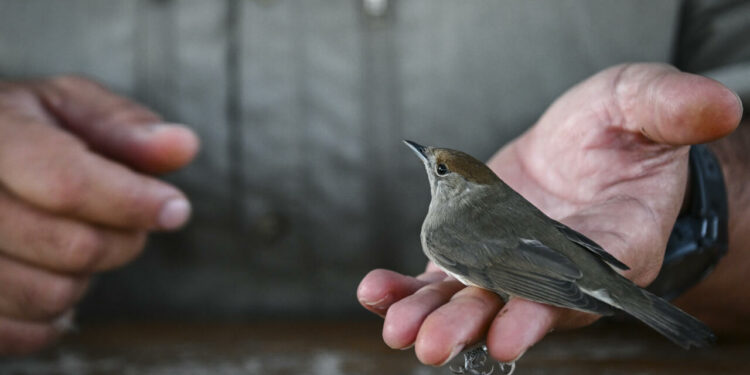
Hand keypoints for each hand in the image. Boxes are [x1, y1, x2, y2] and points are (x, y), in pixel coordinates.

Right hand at [0, 76, 198, 354]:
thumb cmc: (23, 130)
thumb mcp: (68, 106)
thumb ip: (123, 125)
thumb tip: (183, 145)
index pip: (68, 183)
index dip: (132, 202)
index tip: (175, 208)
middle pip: (71, 247)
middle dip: (121, 238)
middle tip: (121, 217)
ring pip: (50, 295)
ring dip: (83, 275)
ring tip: (70, 237)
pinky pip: (22, 333)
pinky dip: (51, 312)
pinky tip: (44, 271)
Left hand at [358, 63, 741, 364]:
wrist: (585, 149)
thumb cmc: (622, 135)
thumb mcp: (643, 106)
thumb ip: (670, 107)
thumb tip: (718, 104)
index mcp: (611, 243)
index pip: (582, 284)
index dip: (547, 308)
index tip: (512, 331)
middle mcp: (556, 268)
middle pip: (516, 304)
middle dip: (475, 325)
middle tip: (436, 346)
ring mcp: (510, 264)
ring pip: (471, 299)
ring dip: (434, 317)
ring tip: (398, 330)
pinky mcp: (475, 253)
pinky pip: (440, 278)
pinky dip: (409, 287)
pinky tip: (378, 291)